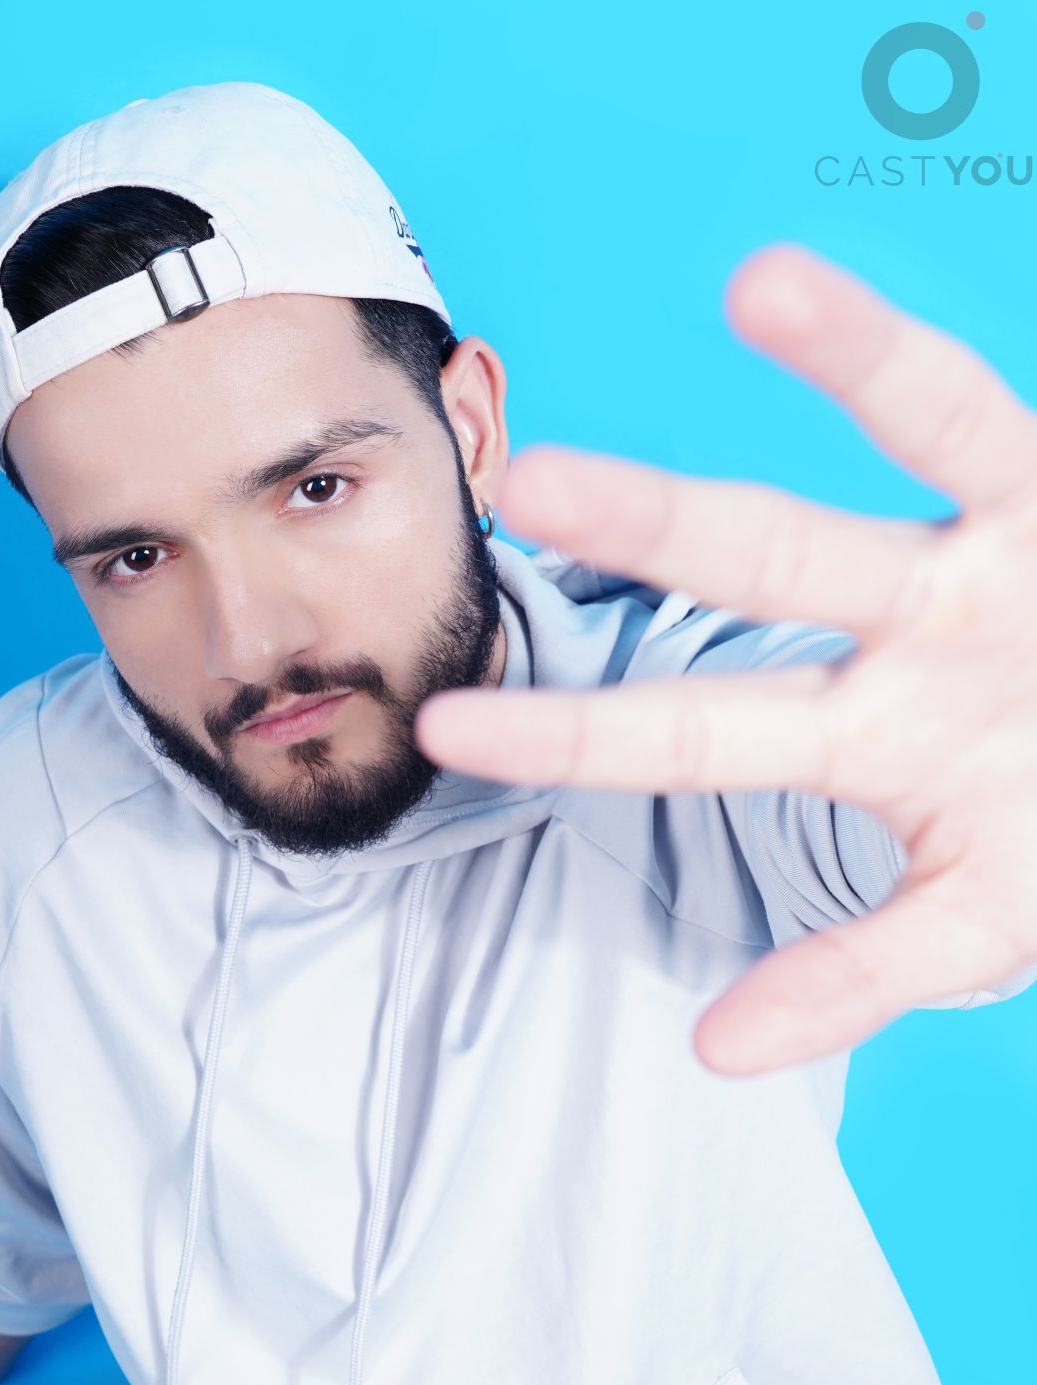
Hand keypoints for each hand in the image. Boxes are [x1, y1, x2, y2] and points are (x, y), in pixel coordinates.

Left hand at [416, 243, 1036, 1075]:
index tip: (452, 724)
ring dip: (849, 364)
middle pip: (766, 564)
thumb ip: (849, 980)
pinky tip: (797, 286)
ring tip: (761, 282)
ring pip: (918, 440)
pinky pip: (988, 414)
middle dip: (655, 526)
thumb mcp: (974, 925)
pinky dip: (896, 363)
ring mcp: (994, 554)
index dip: (578, 731)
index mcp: (866, 737)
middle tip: (528, 480)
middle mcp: (911, 628)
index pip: (693, 732)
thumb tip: (714, 1052)